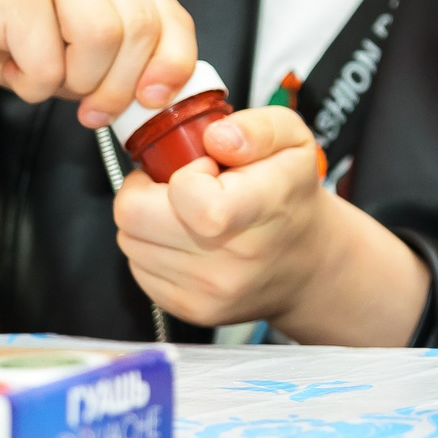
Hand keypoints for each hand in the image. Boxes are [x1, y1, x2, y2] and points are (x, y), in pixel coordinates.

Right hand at [0, 0, 196, 128]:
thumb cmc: (16, 39)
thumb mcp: (83, 54)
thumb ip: (125, 64)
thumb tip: (159, 98)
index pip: (173, 20)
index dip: (172, 66)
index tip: (152, 101)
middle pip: (139, 31)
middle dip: (118, 87)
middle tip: (92, 113)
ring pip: (101, 40)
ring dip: (72, 82)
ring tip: (42, 75)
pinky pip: (47, 59)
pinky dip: (31, 83)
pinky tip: (11, 65)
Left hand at [110, 106, 427, 343]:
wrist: (309, 263)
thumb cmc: (293, 195)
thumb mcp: (294, 140)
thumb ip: (257, 128)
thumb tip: (216, 137)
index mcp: (261, 210)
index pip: (186, 195)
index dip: (183, 174)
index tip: (204, 170)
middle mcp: (233, 261)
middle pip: (134, 217)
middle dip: (146, 191)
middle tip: (179, 186)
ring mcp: (209, 292)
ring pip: (129, 241)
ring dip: (147, 220)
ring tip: (185, 212)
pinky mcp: (190, 309)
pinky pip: (138, 268)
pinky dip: (152, 247)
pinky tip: (185, 238)